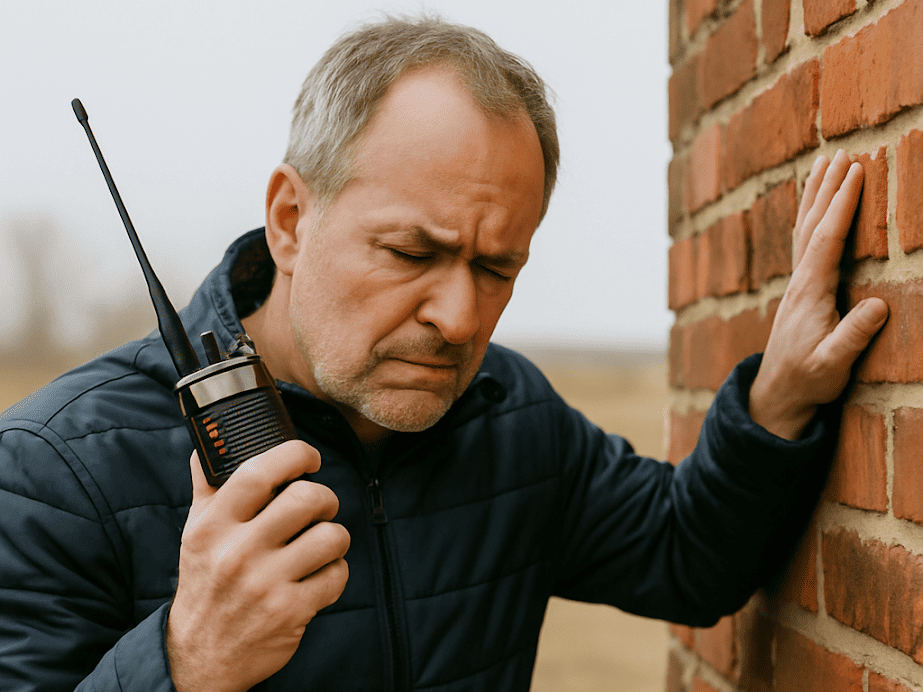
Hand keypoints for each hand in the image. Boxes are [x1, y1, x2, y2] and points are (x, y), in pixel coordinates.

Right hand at [167, 441, 349, 691]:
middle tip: (320, 508)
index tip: (309, 458)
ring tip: (322, 543)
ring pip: (331, 536)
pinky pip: (337, 575)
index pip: (259, 471)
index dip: (295, 454)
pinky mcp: (291, 612)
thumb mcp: (196, 534)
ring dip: (335, 537)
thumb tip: (206, 445)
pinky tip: (319, 576)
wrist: (201, 657)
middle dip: (325, 499)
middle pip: (307, 498)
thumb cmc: (206, 583)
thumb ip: (206, 488)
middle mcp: (237, 553)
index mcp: (213, 526)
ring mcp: (265, 584)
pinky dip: (336, 572)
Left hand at [749, 150, 888, 439]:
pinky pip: (804, 243)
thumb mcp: (833, 364)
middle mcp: (800, 282)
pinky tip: (814, 207)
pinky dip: (811, 216)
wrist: (778, 393)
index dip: (842, 205)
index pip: (826, 239)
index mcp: (811, 292)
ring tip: (825, 164)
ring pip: (804, 229)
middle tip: (840, 153)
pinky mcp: (800, 290)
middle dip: (827, 188)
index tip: (855, 172)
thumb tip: (879, 306)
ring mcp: (797, 284)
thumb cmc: (808, 379)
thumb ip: (853, 336)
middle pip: (811, 224)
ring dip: (816, 196)